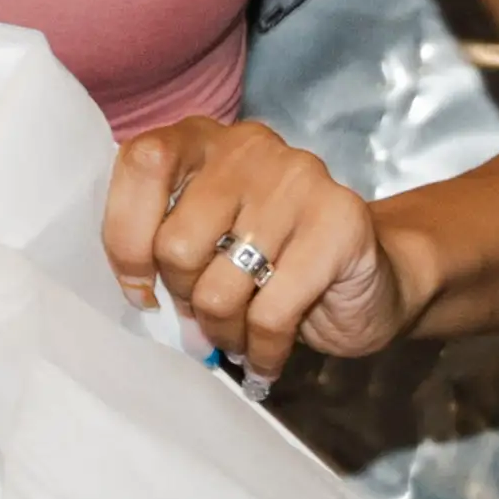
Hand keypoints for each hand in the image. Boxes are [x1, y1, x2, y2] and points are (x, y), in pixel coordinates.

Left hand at [103, 111, 405, 381]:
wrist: (372, 281)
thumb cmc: (268, 263)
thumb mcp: (203, 241)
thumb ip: (160, 241)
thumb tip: (135, 290)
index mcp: (201, 139)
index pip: (141, 165)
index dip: (126, 238)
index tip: (141, 289)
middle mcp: (248, 147)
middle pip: (176, 243)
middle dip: (185, 298)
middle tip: (208, 313)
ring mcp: (299, 179)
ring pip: (220, 288)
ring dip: (223, 333)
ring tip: (237, 336)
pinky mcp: (340, 222)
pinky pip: (271, 313)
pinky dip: (262, 352)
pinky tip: (266, 359)